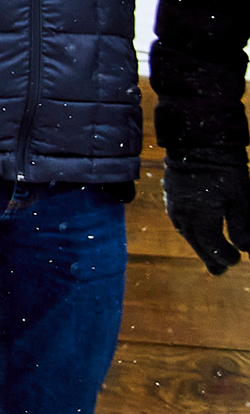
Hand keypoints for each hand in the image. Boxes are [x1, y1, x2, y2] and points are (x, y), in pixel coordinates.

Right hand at [165, 160, 249, 274]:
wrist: (197, 142)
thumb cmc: (224, 170)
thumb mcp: (241, 199)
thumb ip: (243, 227)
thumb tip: (246, 249)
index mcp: (199, 219)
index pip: (212, 247)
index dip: (226, 256)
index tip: (238, 260)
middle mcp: (183, 216)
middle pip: (197, 244)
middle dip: (210, 257)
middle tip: (220, 271)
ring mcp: (174, 206)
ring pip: (186, 234)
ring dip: (198, 245)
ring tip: (209, 254)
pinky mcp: (171, 196)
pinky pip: (180, 222)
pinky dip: (190, 231)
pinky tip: (195, 231)